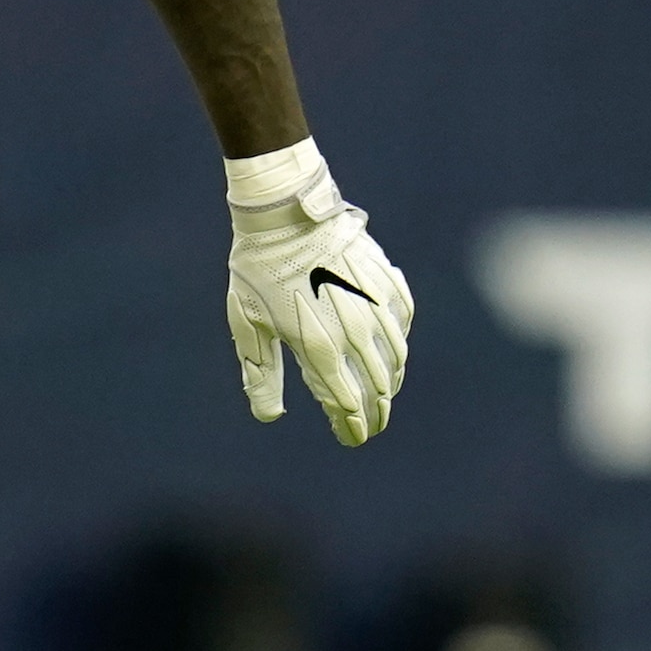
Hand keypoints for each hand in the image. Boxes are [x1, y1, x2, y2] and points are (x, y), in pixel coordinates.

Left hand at [224, 143, 412, 446]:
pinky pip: (402, 322)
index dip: (352, 426)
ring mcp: (374, 307)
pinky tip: (393, 347)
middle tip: (371, 424)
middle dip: (375, 412)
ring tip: (384, 394)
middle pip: (377, 388)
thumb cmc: (258, 269)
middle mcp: (353, 332)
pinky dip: (399, 341)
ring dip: (391, 381)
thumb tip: (268, 415)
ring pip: (396, 358)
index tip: (352, 438)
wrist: (285, 211)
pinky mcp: (385, 283)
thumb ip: (261, 373)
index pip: (345, 403)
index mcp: (318, 348)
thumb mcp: (248, 324)